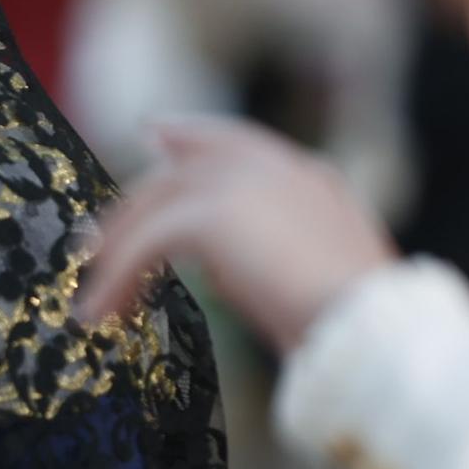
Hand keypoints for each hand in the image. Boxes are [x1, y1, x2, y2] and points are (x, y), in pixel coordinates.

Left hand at [78, 115, 397, 352]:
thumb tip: (223, 272)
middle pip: (183, 171)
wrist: (375, 332)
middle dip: (136, 204)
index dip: (193, 138)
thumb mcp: (320, 279)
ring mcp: (244, 184)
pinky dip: (117, 278)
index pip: (238, 142)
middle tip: (96, 236)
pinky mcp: (212, 214)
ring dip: (118, 253)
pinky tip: (100, 313)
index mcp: (311, 179)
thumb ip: (274, 257)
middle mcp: (277, 169)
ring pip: (157, 205)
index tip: (158, 136)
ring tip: (93, 299)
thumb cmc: (362, 329)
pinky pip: (145, 244)